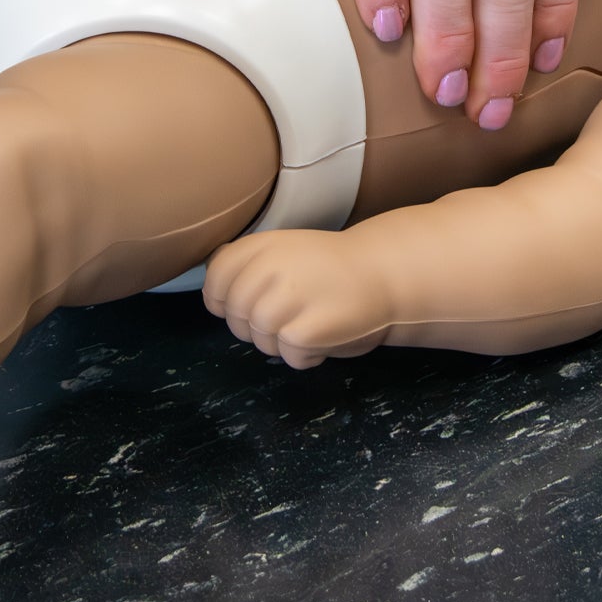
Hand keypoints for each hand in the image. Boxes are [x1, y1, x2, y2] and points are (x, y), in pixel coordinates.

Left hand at [204, 230, 395, 367]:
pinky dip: (308, 354)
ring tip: (315, 318)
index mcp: (262, 246)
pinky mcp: (304, 331)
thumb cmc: (335, 268)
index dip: (227, 301)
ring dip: (285, 341)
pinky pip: (288, 356)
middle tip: (296, 311)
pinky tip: (328, 332)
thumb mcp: (287, 250)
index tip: (257, 299)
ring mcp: (286, 300)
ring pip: (260, 341)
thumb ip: (250, 260)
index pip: (215, 282)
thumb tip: (213, 267)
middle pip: (236, 319)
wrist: (387, 274)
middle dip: (260, 326)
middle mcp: (269, 269)